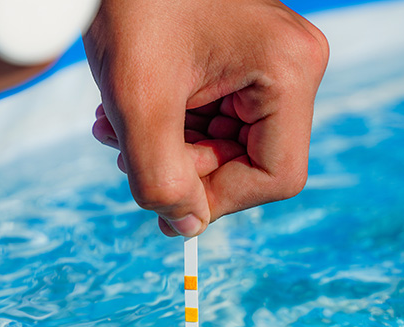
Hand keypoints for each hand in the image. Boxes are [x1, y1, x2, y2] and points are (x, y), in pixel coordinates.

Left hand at [85, 0, 328, 236]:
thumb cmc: (131, 8)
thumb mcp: (138, 101)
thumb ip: (160, 177)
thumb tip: (186, 227)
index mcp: (288, 71)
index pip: (276, 176)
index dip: (218, 200)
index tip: (162, 200)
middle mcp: (292, 65)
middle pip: (247, 160)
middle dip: (179, 166)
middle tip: (122, 151)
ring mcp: (268, 61)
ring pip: (224, 142)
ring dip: (165, 147)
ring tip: (111, 125)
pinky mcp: (241, 58)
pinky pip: (213, 115)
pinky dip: (168, 123)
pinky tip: (123, 110)